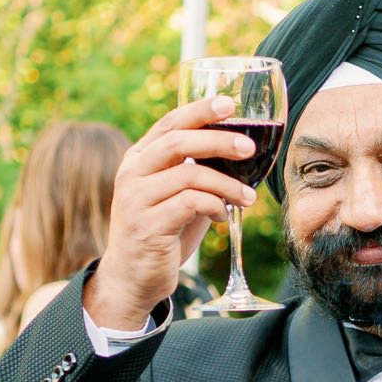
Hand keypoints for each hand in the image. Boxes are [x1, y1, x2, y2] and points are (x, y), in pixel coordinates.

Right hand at [86, 95, 260, 330]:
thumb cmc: (163, 232)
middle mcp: (132, 173)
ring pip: (189, 175)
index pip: (169, 123)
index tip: (229, 103)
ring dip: (226, 184)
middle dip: (219, 141)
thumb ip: (196, 171)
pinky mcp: (148, 226)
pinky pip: (191, 204)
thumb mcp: (177, 194)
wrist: (133, 278)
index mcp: (138, 158)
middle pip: (179, 142)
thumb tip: (241, 150)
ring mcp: (136, 199)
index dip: (200, 110)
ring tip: (248, 197)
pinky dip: (215, 206)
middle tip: (249, 148)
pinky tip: (223, 217)